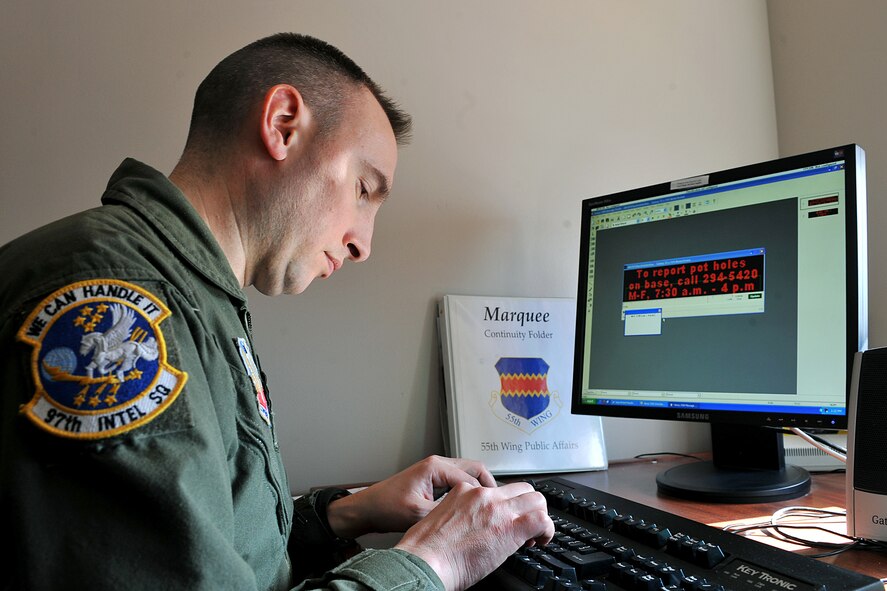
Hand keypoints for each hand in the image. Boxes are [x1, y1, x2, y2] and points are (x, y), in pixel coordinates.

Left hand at [325, 455, 496, 538]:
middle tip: (498, 503)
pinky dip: (468, 493)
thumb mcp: (419, 513)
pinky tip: (470, 508)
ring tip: (487, 506)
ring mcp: (435, 472)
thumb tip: (469, 518)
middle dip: (488, 486)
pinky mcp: (432, 482)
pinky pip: (458, 483)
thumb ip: (446, 513)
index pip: (473, 476)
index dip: (487, 493)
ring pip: (467, 475)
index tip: (496, 506)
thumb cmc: (385, 507)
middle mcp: (438, 465)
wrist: (367, 509)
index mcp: (436, 467)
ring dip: (478, 489)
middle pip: (475, 470)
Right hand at [394, 480, 553, 590]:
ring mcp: (497, 509)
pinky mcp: (510, 527)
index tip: (507, 519)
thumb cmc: (427, 551)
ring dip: (539, 516)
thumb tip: (476, 527)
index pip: (497, 489)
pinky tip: (541, 540)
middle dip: (528, 506)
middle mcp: (483, 495)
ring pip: (535, 499)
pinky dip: (547, 530)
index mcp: (464, 491)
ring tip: (536, 534)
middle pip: (521, 488)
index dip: (508, 506)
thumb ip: (462, 515)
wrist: (425, 561)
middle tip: (526, 526)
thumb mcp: (442, 520)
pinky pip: (541, 520)